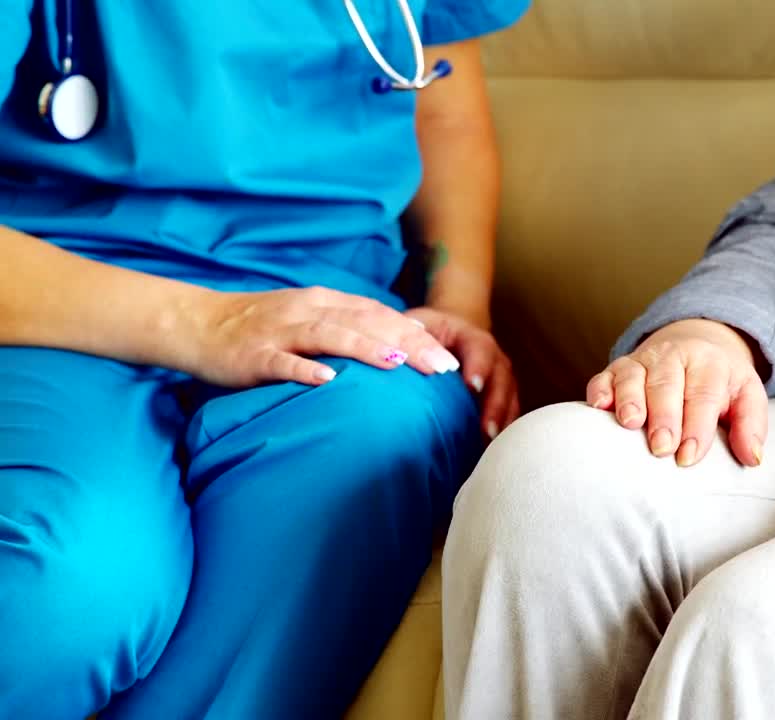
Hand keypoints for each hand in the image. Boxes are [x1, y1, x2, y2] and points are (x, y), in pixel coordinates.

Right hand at [191, 286, 458, 387]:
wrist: (197, 323)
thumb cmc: (261, 327)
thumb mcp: (309, 319)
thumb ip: (348, 327)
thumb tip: (399, 345)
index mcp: (324, 302)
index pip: (380, 315)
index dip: (416, 335)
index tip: (449, 358)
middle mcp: (308, 311)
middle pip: (365, 324)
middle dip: (407, 344)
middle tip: (442, 368)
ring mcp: (280, 331)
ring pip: (329, 336)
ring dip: (365, 349)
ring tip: (397, 364)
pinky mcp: (253, 355)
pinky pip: (281, 362)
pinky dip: (304, 370)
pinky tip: (326, 381)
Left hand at [404, 306, 517, 439]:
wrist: (446, 336)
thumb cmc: (426, 333)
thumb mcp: (415, 327)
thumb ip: (410, 338)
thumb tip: (398, 357)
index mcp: (470, 336)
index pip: (481, 349)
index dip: (479, 367)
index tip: (473, 387)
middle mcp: (492, 357)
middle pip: (502, 378)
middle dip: (496, 404)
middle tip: (486, 430)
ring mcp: (500, 378)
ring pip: (510, 398)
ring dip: (503, 422)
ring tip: (491, 446)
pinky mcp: (500, 396)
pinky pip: (507, 413)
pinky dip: (502, 431)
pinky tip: (493, 451)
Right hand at [586, 319, 766, 467]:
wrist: (697, 346)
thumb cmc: (722, 383)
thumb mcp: (747, 396)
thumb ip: (751, 425)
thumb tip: (752, 458)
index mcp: (710, 363)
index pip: (704, 394)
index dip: (697, 426)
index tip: (689, 457)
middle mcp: (675, 356)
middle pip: (667, 384)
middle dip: (663, 417)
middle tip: (661, 448)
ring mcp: (644, 360)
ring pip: (633, 376)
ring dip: (629, 399)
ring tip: (629, 424)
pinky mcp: (618, 368)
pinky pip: (604, 376)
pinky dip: (600, 390)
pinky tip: (599, 408)